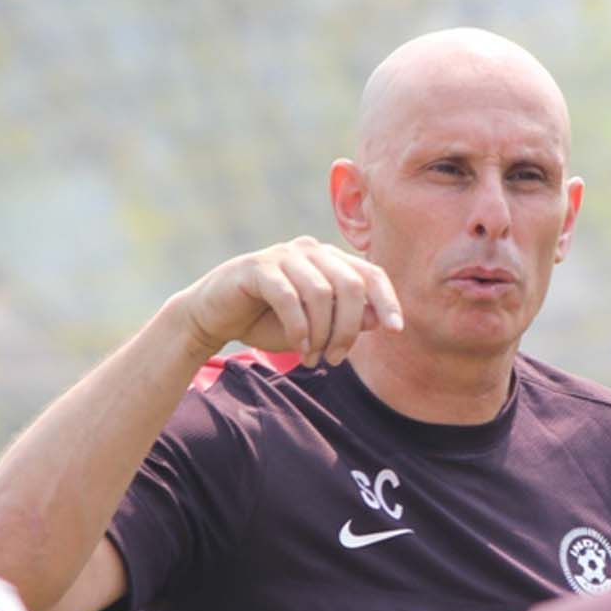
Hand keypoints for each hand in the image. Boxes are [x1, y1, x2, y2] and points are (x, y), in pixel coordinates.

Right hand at [168, 236, 402, 366]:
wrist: (215, 317)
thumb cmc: (269, 321)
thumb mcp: (316, 327)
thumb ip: (347, 320)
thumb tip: (378, 318)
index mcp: (330, 261)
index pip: (371, 273)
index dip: (388, 300)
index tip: (396, 330)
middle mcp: (310, 251)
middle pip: (350, 285)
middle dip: (348, 328)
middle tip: (336, 358)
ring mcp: (283, 255)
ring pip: (321, 293)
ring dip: (321, 333)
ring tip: (314, 358)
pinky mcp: (256, 267)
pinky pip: (289, 298)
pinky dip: (299, 328)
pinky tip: (299, 348)